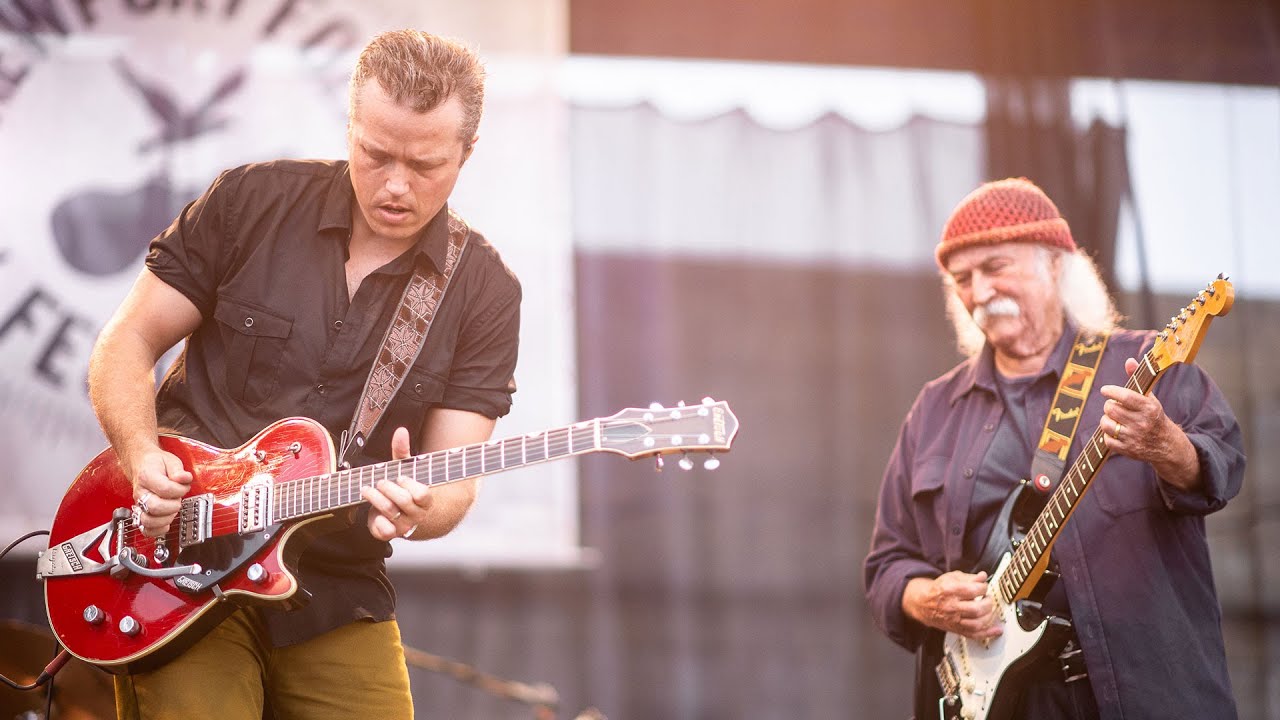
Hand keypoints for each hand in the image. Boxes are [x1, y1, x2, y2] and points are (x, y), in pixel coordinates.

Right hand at [131, 448, 193, 537]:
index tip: (184, 486)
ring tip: (172, 509)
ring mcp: (139, 505)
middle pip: (155, 507)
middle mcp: (141, 493)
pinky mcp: (142, 514)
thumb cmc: (157, 464)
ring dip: (166, 518)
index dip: (179, 490)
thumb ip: (178, 470)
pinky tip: (166, 523)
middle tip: (177, 499)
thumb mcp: (170, 461)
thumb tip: (185, 478)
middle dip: (173, 505)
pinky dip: (157, 530)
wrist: (142, 465)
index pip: (165, 489)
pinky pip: (146, 530)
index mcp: (147, 477)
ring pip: (148, 521)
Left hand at [361, 427, 432, 540]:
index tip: (400, 477)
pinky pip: (383, 532)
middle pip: (402, 500)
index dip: (409, 484)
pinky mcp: (391, 533)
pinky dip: (376, 522)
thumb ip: (403, 452)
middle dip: (388, 488)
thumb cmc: (408, 489)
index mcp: (425, 499)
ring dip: (376, 498)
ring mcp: (404, 525)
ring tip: (368, 489)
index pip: (422, 494)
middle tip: (381, 482)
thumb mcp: (407, 470)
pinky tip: (373, 512)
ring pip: (389, 512)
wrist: (413, 518)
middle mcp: (417, 514)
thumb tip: (400, 432)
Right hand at [903, 571, 1001, 639]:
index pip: (973, 590)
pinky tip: (997, 630)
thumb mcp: (951, 578)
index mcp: (950, 591)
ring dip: (988, 616)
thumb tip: (983, 576)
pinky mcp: (957, 629)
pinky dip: (988, 633)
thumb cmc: (939, 590)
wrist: (923, 604)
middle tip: (987, 598)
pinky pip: (974, 635)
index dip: (983, 587)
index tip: (984, 586)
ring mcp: (954, 620)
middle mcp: (952, 607)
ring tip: (988, 609)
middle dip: (987, 603)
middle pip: (976, 609)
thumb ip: (969, 577)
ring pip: (976, 623)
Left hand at [1099, 358, 1199, 489]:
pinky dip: (1108, 435)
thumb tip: (1129, 361)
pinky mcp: (1128, 450)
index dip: (1112, 391)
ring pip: (1106, 424)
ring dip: (1106, 420)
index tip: (1105, 390)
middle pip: (1111, 409)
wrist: (1166, 445)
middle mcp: (1142, 423)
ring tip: (1114, 418)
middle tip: (1113, 405)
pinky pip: (1107, 440)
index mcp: (1149, 408)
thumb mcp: (1150, 398)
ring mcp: (1134, 438)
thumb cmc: (1153, 416)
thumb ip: (1137, 379)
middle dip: (1109, 405)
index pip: (1126, 396)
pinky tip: (1116, 431)